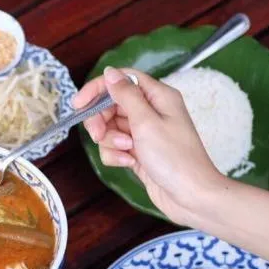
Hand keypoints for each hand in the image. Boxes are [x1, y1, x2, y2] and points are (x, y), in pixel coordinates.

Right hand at [73, 66, 228, 224]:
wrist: (189, 195)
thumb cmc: (174, 156)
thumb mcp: (147, 122)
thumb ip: (126, 95)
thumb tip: (110, 72)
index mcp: (157, 97)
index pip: (121, 80)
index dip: (98, 88)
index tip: (78, 104)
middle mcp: (150, 111)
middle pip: (111, 105)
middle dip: (101, 121)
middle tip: (99, 135)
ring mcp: (143, 133)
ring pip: (110, 128)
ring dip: (111, 141)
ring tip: (126, 152)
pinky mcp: (137, 152)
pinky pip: (115, 147)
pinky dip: (116, 155)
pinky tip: (129, 163)